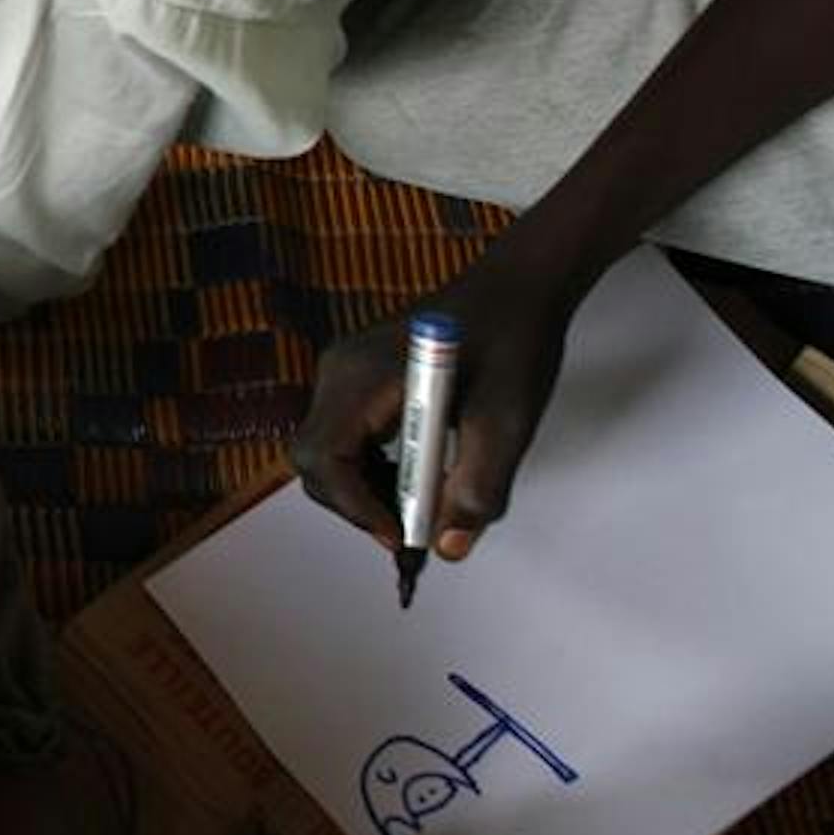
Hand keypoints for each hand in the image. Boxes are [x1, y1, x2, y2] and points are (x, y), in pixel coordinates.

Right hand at [287, 252, 584, 564]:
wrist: (518, 288)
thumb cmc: (512, 339)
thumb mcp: (505, 423)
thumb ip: (477, 489)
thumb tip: (446, 547)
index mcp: (364, 375)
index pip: (325, 456)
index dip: (356, 507)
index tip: (401, 537)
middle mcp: (340, 371)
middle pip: (315, 460)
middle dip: (356, 504)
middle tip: (409, 530)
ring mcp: (344, 373)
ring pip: (325, 453)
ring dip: (364, 490)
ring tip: (417, 506)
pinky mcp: (357, 379)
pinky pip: (344, 437)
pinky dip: (371, 469)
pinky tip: (413, 475)